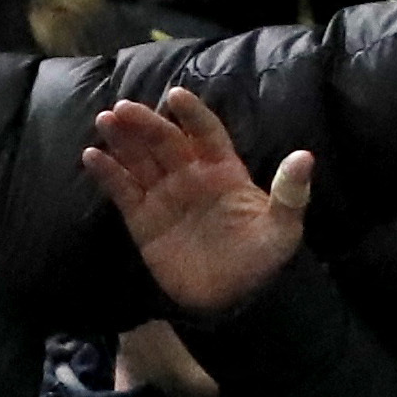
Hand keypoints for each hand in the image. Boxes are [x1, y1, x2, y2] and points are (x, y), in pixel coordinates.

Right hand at [80, 86, 317, 321]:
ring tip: (105, 120)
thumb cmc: (263, 259)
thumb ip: (290, 192)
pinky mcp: (142, 220)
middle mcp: (191, 176)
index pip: (206, 133)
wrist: (233, 301)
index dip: (192, 114)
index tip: (176, 95)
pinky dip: (107, 173)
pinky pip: (122, 190)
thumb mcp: (284, 227)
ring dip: (122, 139)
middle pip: (165, 141)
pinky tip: (91, 156)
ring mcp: (164, 196)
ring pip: (140, 159)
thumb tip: (305, 156)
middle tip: (124, 108)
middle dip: (145, 123)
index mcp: (224, 171)